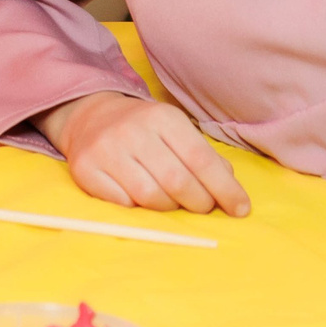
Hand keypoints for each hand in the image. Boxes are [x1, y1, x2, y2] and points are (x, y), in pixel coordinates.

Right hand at [39, 92, 251, 216]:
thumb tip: (230, 189)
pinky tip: (140, 197)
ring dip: (169, 207)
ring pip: (150, 197)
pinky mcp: (85, 169)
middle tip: (203, 206)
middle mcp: (132, 131)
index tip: (240, 209)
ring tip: (172, 201)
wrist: (90, 117)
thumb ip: (205, 157)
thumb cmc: (144, 130)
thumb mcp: (177, 131)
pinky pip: (122, 203)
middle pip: (178, 182)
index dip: (225, 189)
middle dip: (199, 203)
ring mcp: (106, 150)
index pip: (201, 160)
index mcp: (162, 117)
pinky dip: (137, 208)